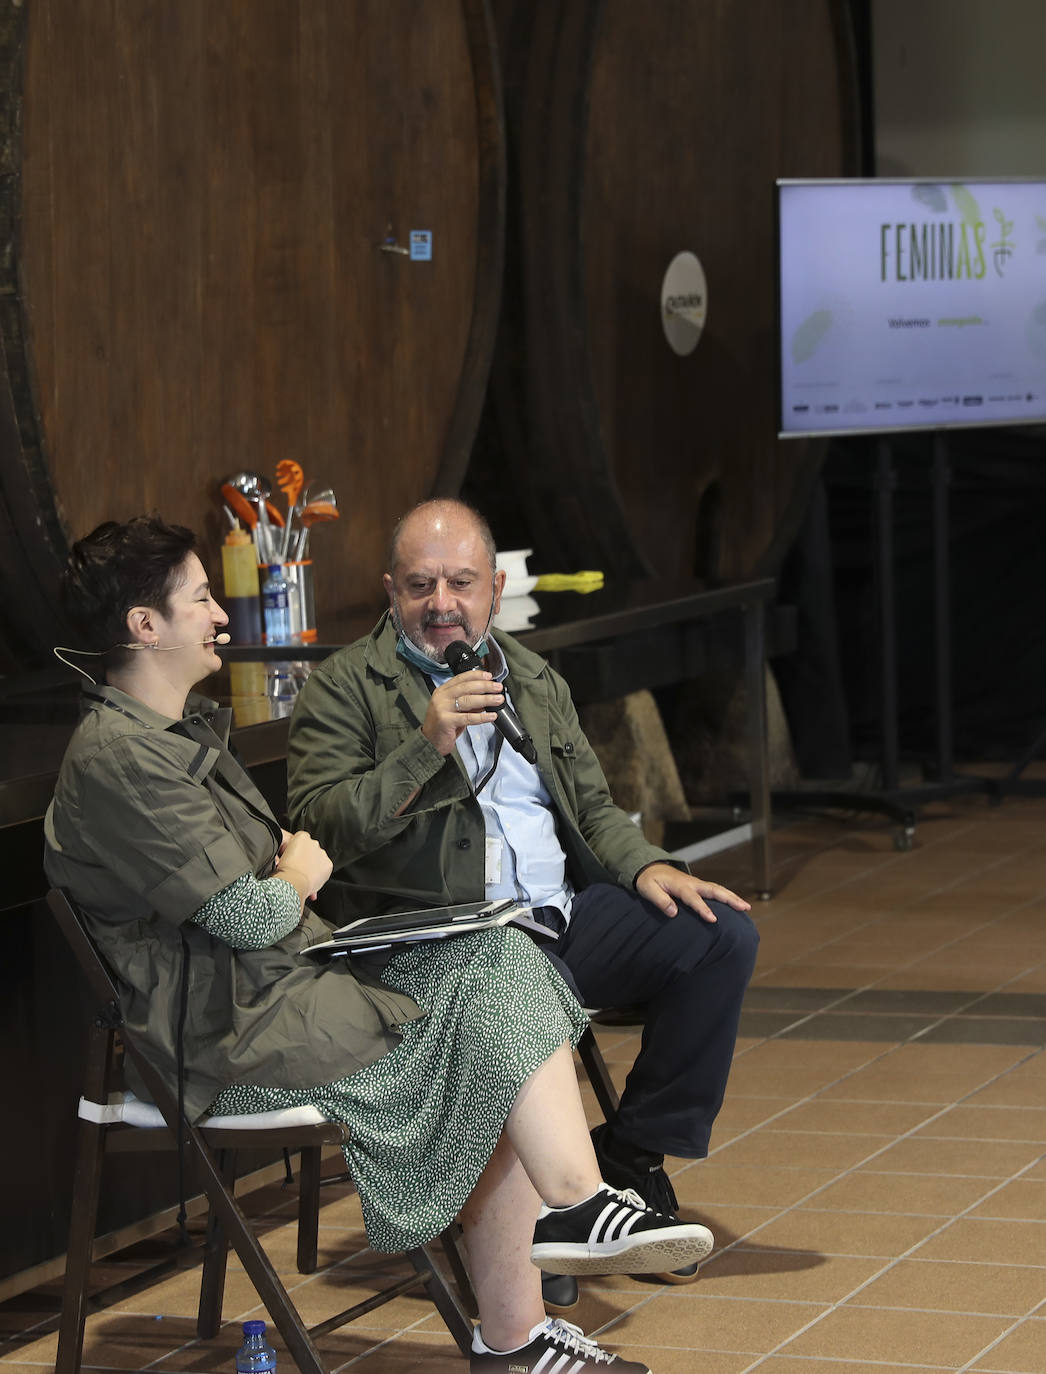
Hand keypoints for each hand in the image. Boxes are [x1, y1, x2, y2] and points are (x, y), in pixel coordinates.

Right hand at [275, 830, 332, 902]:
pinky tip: (311, 878)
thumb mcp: (279, 856)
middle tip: (298, 867)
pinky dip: (320, 872)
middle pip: (311, 848)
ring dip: (313, 864)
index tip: (293, 857)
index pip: (301, 838)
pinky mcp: (328, 864)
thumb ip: (285, 852)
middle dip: (306, 857)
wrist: (292, 882)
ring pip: (318, 858)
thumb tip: (279, 859)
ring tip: (303, 874)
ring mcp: (322, 853)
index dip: (296, 849)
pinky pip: (325, 868)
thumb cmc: (284, 870)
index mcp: (302, 836)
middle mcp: (314, 842)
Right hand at [422, 668, 503, 755]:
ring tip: (498, 700)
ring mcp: (442, 708)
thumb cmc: (443, 726)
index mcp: (442, 691)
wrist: (430, 742)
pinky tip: (491, 716)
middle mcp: (441, 698)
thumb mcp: (454, 710)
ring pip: (468, 700)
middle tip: (497, 687)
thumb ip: (468, 703)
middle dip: (485, 686)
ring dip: (486, 699)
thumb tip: (486, 697)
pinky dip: (482, 717)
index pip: (461, 678)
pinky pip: (468, 717)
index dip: (476, 675)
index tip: (489, 676)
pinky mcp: (446, 721)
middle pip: (466, 687)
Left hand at [636, 862, 751, 922]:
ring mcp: (696, 883)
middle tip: (744, 907)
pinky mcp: (698, 886)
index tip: (713, 919)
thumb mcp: (648, 890)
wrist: (650, 867)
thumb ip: (660, 901)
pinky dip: (726, 896)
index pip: (693, 898)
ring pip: (717, 889)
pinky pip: (715, 890)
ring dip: (732, 897)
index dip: (703, 908)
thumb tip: (673, 913)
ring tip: (746, 907)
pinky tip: (735, 904)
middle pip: (714, 890)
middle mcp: (692, 883)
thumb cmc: (649, 881)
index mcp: (680, 885)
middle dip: (729, 899)